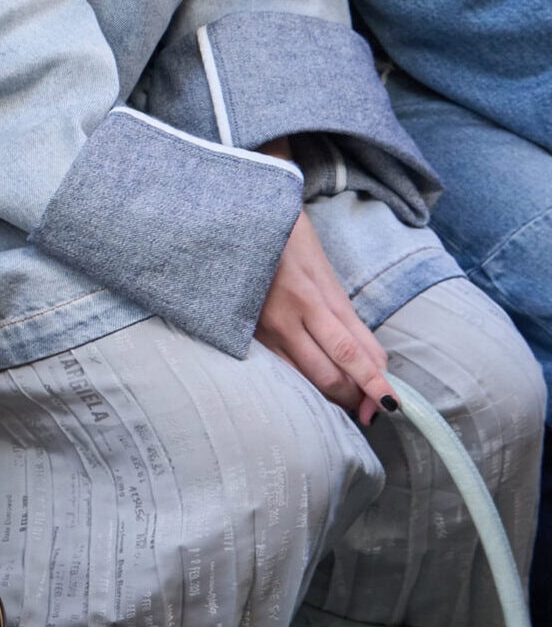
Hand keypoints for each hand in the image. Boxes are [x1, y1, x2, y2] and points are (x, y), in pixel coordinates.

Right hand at [254, 209, 390, 422]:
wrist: (235, 220)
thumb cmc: (285, 240)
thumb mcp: (321, 270)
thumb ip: (343, 314)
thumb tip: (371, 358)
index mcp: (317, 293)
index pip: (354, 349)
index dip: (374, 380)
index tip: (392, 402)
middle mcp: (293, 314)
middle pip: (332, 372)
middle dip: (355, 395)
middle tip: (369, 406)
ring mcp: (267, 326)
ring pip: (306, 377)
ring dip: (331, 396)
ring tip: (347, 400)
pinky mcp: (248, 334)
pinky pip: (281, 370)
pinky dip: (303, 384)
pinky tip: (313, 388)